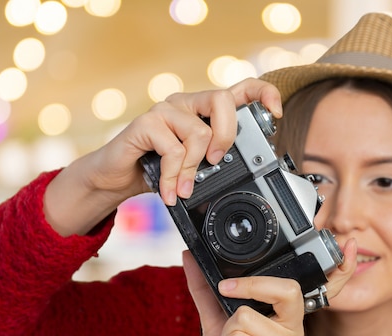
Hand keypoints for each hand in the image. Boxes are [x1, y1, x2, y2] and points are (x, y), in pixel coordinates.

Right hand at [43, 78, 281, 235]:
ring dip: (193, 169)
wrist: (116, 178)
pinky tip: (169, 191)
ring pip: (198, 131)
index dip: (263, 93)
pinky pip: (173, 149)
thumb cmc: (157, 169)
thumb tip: (244, 169)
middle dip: (226, 136)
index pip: (239, 89)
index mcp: (202, 111)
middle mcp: (186, 103)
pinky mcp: (146, 122)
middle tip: (216, 162)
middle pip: (222, 100)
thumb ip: (213, 159)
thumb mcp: (193, 166)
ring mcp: (165, 110)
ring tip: (184, 189)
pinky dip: (174, 176)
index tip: (275, 113)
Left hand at [182, 239, 356, 335]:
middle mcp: (293, 328)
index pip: (318, 289)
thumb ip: (205, 288)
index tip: (351, 245)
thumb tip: (190, 257)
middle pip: (286, 289)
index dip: (342, 269)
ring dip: (223, 335)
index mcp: (286, 315)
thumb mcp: (215, 319)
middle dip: (250, 285)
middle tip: (226, 290)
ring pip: (245, 315)